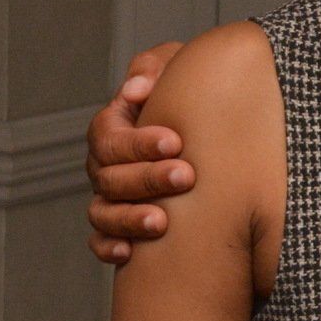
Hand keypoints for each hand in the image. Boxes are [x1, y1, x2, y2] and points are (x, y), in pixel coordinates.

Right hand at [86, 41, 192, 264]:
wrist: (218, 125)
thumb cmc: (195, 89)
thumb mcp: (179, 67)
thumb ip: (156, 67)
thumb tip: (136, 87)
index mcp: (114, 127)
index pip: (110, 136)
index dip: (138, 141)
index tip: (176, 141)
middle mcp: (106, 163)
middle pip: (109, 176)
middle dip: (147, 177)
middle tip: (186, 176)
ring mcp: (110, 195)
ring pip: (103, 211)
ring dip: (129, 218)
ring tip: (162, 221)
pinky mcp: (120, 224)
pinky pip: (102, 240)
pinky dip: (110, 246)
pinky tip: (130, 253)